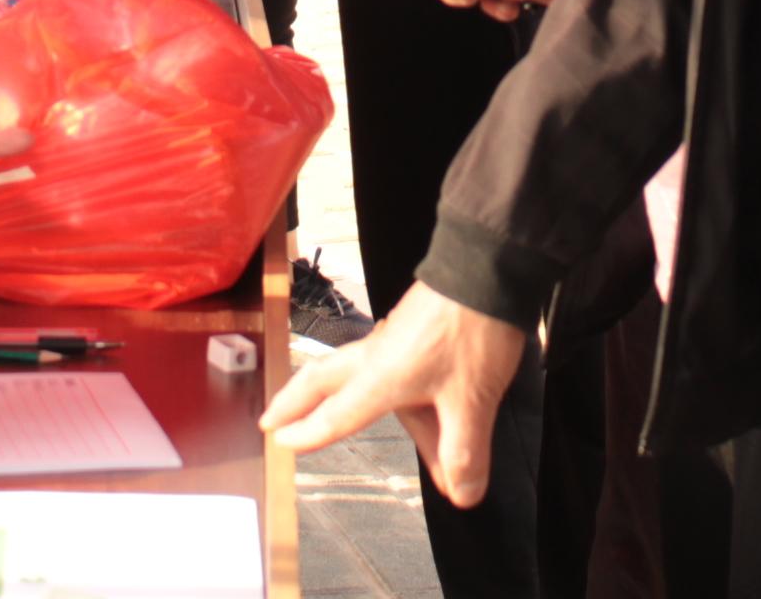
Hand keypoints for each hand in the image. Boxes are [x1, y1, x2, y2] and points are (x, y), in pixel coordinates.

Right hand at [261, 285, 527, 505]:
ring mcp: (396, 336)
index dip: (309, 432)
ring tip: (326, 412)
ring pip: (356, 371)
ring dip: (335, 393)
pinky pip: (390, 365)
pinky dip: (382, 387)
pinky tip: (407, 401)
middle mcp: (379, 356)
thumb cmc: (472, 329)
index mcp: (381, 378)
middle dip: (295, 400)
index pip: (337, 414)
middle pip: (324, 379)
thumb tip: (463, 493)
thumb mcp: (471, 401)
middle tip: (271, 417)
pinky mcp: (415, 325)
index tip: (282, 442)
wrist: (488, 266)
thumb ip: (464, 451)